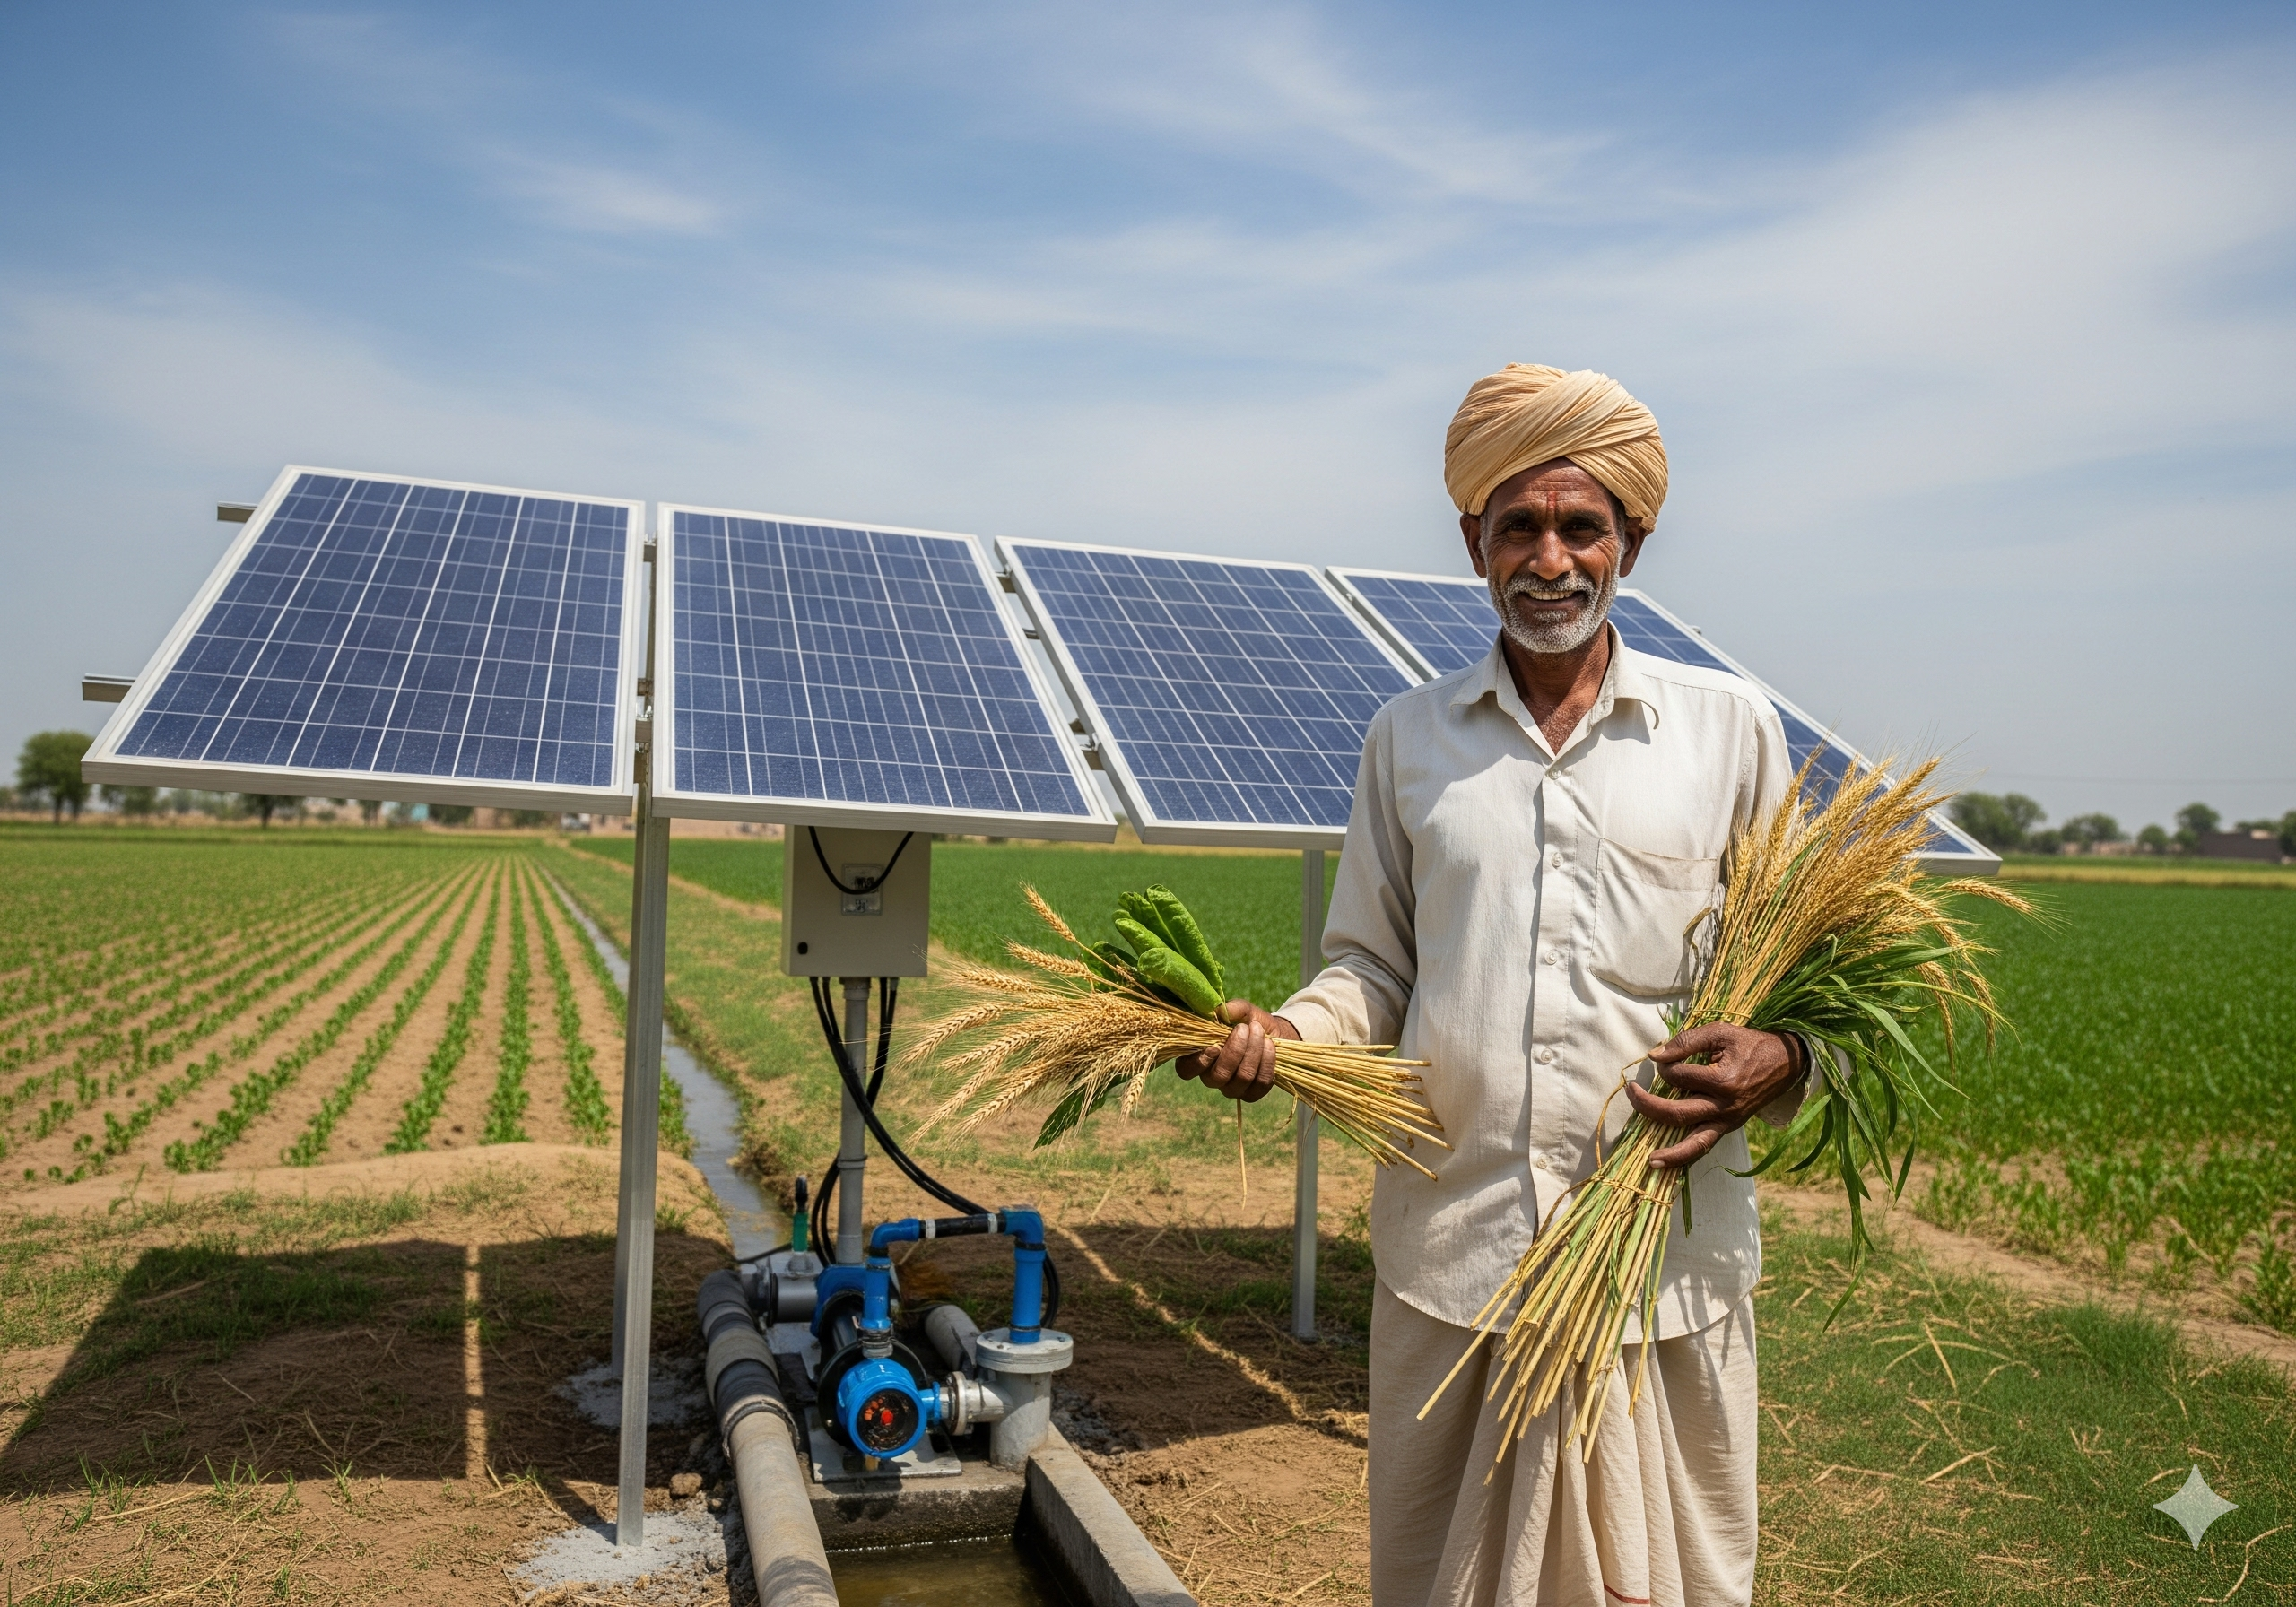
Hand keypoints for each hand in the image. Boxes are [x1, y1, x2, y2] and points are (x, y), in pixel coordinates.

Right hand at [1173, 1001, 1299, 1103]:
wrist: (1273, 1033)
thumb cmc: (1248, 1022)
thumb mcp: (1240, 1011)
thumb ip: (1229, 1009)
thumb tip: (1219, 1011)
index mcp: (1199, 1057)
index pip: (1186, 1070)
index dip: (1198, 1062)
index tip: (1215, 1045)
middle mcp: (1212, 1077)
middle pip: (1218, 1076)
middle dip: (1235, 1050)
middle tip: (1244, 1028)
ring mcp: (1232, 1088)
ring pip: (1242, 1078)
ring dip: (1253, 1051)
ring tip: (1258, 1031)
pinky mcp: (1253, 1094)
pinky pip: (1261, 1083)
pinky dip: (1267, 1060)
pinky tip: (1269, 1044)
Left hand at [1626, 1024, 1804, 1170]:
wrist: (1785, 1062)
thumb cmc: (1750, 1044)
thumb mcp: (1720, 1032)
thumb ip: (1686, 1041)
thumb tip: (1653, 1055)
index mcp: (1723, 1080)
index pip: (1678, 1077)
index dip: (1665, 1066)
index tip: (1664, 1057)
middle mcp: (1725, 1106)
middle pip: (1678, 1114)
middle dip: (1647, 1105)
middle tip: (1629, 1090)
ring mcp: (1728, 1121)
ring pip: (1695, 1143)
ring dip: (1671, 1154)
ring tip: (1650, 1161)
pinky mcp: (1730, 1128)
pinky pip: (1706, 1146)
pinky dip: (1687, 1157)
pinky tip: (1669, 1164)